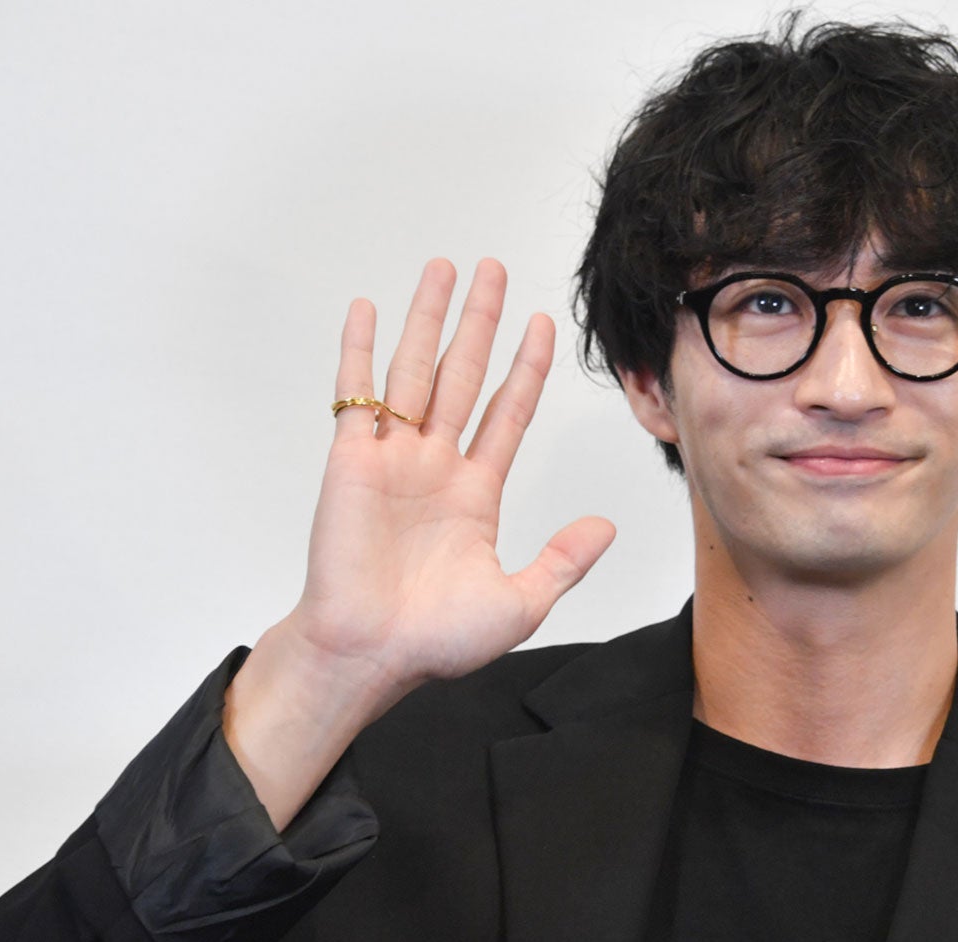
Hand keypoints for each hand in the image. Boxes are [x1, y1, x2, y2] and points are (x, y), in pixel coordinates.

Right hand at [282, 257, 615, 723]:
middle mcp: (435, 466)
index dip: (527, 368)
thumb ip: (563, 561)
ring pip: (415, 371)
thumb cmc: (434, 641)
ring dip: (429, 319)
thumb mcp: (521, 602)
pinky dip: (358, 351)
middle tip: (492, 269)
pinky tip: (367, 309)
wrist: (369, 657)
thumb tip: (608, 527)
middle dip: (480, 321)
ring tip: (444, 268)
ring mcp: (392, 459)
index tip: (543, 324)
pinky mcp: (349, 462)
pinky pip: (355, 396)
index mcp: (476, 494)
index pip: (508, 412)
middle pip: (464, 374)